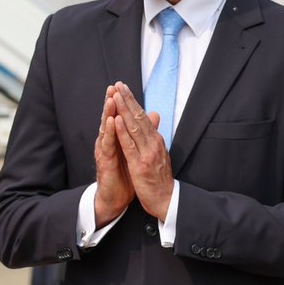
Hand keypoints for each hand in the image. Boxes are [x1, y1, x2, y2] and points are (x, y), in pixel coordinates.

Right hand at [93, 85, 135, 226]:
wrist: (114, 197)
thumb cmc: (123, 175)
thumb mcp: (134, 153)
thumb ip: (140, 134)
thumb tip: (152, 117)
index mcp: (116, 140)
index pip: (119, 117)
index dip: (121, 103)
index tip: (123, 86)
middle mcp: (108, 143)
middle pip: (110, 119)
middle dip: (112, 102)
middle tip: (114, 86)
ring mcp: (105, 152)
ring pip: (106, 129)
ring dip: (108, 113)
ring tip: (111, 98)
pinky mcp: (105, 162)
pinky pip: (108, 145)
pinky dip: (110, 132)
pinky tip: (112, 121)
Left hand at [111, 81, 174, 219]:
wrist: (167, 200)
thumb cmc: (159, 177)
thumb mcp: (158, 153)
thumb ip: (153, 134)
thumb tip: (153, 115)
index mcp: (156, 140)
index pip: (142, 116)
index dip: (132, 101)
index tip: (122, 87)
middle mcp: (154, 143)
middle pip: (139, 117)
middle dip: (128, 99)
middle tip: (118, 84)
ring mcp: (148, 153)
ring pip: (134, 127)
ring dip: (124, 110)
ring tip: (116, 95)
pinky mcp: (141, 165)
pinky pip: (130, 146)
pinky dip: (123, 132)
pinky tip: (116, 120)